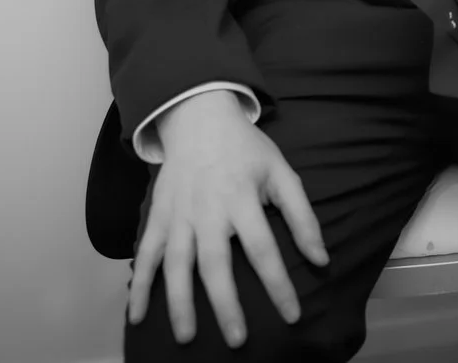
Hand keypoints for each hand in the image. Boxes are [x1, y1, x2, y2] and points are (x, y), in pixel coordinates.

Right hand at [128, 90, 328, 346]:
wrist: (198, 117)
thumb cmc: (245, 150)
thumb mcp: (281, 173)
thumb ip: (302, 216)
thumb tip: (322, 260)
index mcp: (242, 198)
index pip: (263, 249)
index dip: (278, 284)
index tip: (292, 316)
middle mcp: (208, 210)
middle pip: (215, 263)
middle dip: (226, 304)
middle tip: (237, 340)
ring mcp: (178, 215)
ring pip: (177, 264)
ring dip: (179, 303)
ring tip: (187, 338)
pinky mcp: (158, 217)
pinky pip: (146, 255)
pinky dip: (138, 285)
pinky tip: (135, 316)